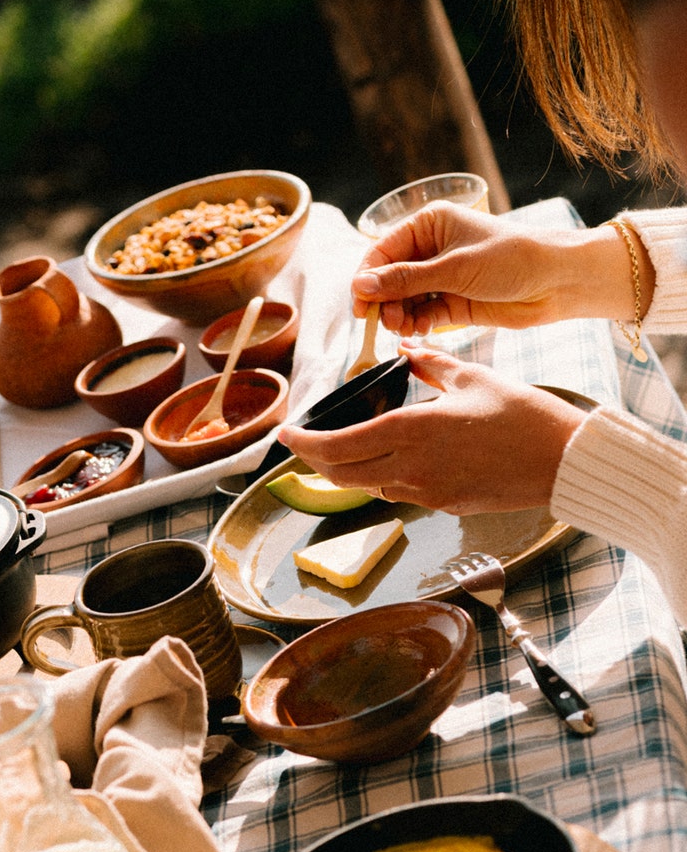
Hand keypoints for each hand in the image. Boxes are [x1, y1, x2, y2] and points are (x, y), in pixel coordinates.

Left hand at [281, 349, 584, 512]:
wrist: (563, 461)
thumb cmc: (523, 415)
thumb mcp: (472, 377)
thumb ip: (429, 362)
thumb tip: (404, 344)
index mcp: (410, 431)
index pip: (337, 446)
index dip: (304, 444)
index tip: (287, 436)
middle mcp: (409, 468)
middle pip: (341, 475)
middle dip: (316, 461)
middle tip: (306, 446)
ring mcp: (425, 493)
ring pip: (368, 486)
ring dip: (351, 471)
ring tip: (344, 450)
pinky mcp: (442, 507)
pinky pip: (399, 493)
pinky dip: (385, 478)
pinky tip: (392, 461)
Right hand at [352, 203, 640, 335]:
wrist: (556, 281)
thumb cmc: (511, 259)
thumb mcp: (454, 268)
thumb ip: (405, 280)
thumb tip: (360, 286)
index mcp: (430, 225)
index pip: (382, 250)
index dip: (367, 277)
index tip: (360, 303)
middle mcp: (431, 250)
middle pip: (388, 278)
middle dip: (383, 300)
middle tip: (384, 320)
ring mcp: (441, 278)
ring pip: (402, 300)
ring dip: (397, 315)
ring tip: (403, 326)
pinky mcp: (452, 304)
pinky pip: (421, 315)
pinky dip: (415, 324)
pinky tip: (418, 330)